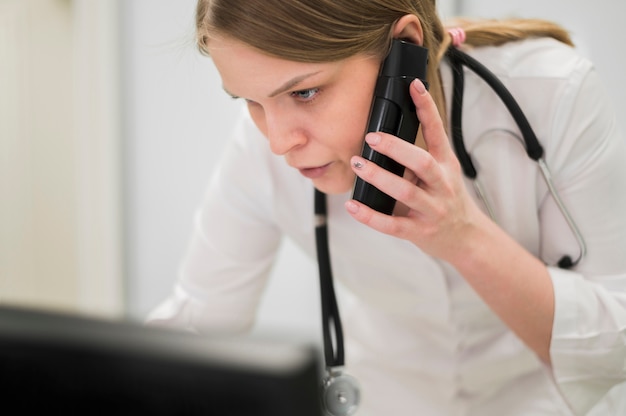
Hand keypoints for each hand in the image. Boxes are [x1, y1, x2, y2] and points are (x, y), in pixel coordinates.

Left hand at [345, 79, 487, 261]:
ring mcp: (431, 209)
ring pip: (406, 192)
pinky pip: (392, 224)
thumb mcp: (442, 174)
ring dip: (379, 177)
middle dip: (396, 148)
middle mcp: (442, 185)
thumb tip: (384, 137)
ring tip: (358, 164)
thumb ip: (418, 158)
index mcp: (446, 165)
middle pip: (422, 163)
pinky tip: (352, 206)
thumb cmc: (447, 200)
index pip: (437, 131)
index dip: (427, 108)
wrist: (466, 238)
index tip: (413, 85)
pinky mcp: (419, 231)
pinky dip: (370, 216)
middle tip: (372, 137)